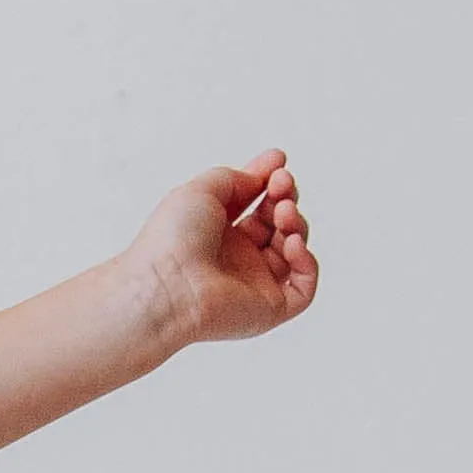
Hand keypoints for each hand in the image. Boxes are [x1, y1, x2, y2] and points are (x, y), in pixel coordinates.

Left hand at [127, 148, 316, 349]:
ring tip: (281, 211)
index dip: (270, 181)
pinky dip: (306, 262)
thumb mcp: (203, 189)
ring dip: (296, 223)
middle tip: (280, 186)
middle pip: (278, 224)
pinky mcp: (267, 310)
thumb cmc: (172, 240)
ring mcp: (252, 286)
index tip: (278, 161)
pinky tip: (291, 242)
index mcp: (217, 234)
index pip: (256, 205)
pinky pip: (303, 289)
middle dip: (285, 197)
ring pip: (293, 251)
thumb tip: (262, 179)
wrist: (166, 285)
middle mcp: (235, 260)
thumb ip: (236, 178)